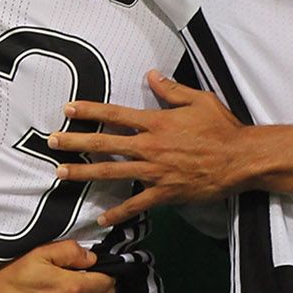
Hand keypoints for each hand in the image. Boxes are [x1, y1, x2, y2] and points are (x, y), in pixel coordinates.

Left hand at [50, 70, 249, 225]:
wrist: (240, 160)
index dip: (89, 110)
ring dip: (84, 173)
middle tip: (52, 141)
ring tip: (61, 173)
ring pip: (112, 172)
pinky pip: (136, 204)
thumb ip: (171, 89)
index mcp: (156, 123)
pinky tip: (101, 218)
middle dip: (75, 142)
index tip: (68, 109)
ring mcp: (155, 172)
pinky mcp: (165, 193)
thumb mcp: (199, 100)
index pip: (115, 114)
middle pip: (105, 143)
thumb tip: (151, 74)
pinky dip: (118, 212)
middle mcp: (150, 147)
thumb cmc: (222, 127)